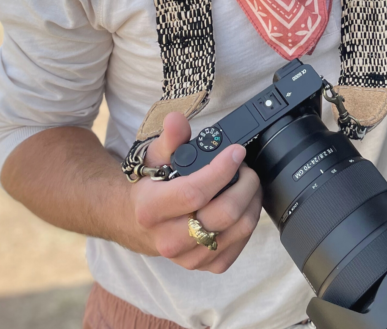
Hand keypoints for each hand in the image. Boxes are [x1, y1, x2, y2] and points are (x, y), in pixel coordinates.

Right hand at [130, 113, 262, 271]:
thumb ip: (169, 138)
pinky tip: (242, 205)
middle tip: (246, 167)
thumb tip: (176, 120)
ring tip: (246, 183)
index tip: (236, 152)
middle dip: (245, 184)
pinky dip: (247, 223)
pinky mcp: (203, 266)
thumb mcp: (154, 156)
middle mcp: (168, 238)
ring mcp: (187, 256)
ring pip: (237, 231)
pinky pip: (237, 247)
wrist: (136, 221)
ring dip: (251, 201)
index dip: (222, 170)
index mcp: (152, 209)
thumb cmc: (149, 186)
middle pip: (223, 214)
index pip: (195, 192)